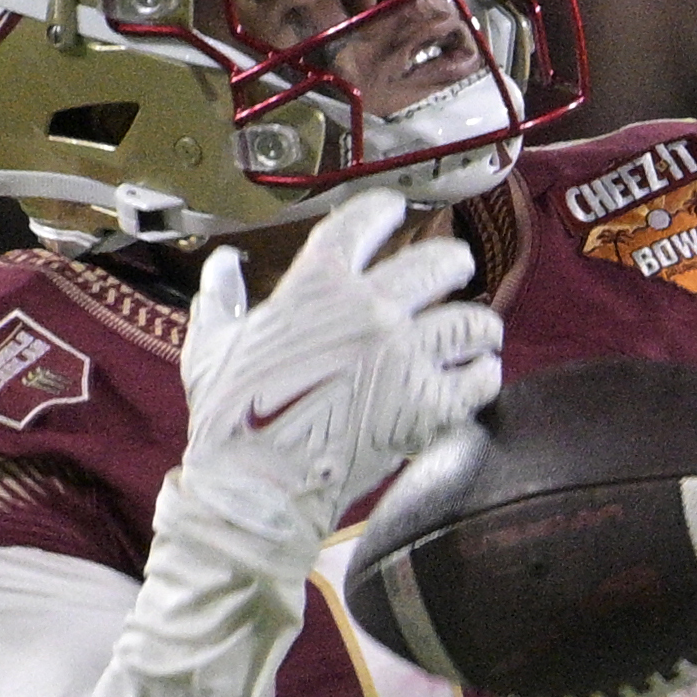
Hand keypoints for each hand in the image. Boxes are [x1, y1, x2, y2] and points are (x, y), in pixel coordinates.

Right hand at [178, 188, 501, 556]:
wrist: (257, 486)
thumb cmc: (230, 417)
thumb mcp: (212, 345)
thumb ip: (221, 297)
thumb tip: (223, 264)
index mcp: (318, 284)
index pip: (365, 222)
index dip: (386, 209)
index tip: (397, 210)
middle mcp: (372, 309)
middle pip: (440, 262)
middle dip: (453, 262)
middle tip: (455, 269)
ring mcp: (407, 356)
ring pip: (472, 320)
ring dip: (478, 324)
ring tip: (478, 331)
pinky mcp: (430, 405)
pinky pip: (479, 377)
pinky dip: (483, 375)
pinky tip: (478, 376)